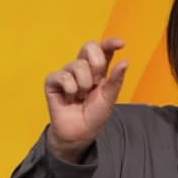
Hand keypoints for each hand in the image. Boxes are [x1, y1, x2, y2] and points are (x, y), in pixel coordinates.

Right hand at [44, 38, 128, 161]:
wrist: (80, 133)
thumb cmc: (95, 115)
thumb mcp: (109, 98)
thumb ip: (116, 80)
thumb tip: (125, 61)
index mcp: (98, 69)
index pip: (103, 49)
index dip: (110, 43)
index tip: (121, 44)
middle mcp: (82, 68)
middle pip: (89, 47)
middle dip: (96, 64)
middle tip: (95, 83)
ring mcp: (67, 73)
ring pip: (78, 65)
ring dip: (83, 85)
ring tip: (81, 97)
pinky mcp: (53, 81)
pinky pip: (64, 77)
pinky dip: (70, 90)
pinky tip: (69, 99)